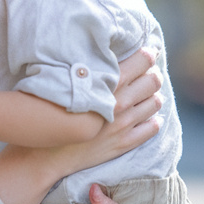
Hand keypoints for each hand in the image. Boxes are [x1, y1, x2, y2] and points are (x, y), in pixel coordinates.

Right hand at [49, 48, 161, 177]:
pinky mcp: (124, 143)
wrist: (47, 150)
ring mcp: (125, 124)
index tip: (148, 52)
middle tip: (148, 72)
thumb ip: (95, 67)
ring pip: (155, 103)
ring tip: (148, 93)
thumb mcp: (73, 81)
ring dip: (154, 95)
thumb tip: (109, 53)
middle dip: (153, 73)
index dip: (148, 54)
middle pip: (153, 81)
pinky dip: (154, 120)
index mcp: (109, 83)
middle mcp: (121, 102)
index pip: (143, 61)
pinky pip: (151, 129)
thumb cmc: (54, 107)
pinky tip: (149, 117)